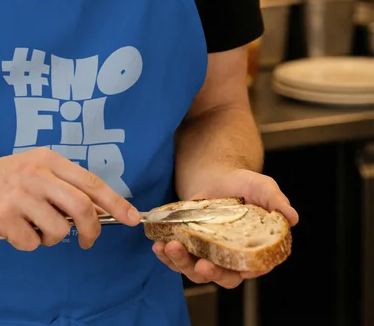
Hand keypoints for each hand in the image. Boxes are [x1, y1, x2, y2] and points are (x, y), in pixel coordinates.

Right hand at [0, 147, 139, 251]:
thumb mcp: (30, 172)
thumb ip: (61, 186)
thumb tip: (99, 209)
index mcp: (46, 159)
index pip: (90, 181)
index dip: (115, 202)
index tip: (132, 218)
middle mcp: (35, 172)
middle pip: (82, 208)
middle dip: (91, 231)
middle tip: (86, 241)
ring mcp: (19, 193)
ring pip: (59, 230)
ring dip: (49, 238)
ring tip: (31, 226)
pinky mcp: (3, 215)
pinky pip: (33, 243)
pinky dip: (26, 243)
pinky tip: (11, 229)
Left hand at [152, 168, 298, 288]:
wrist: (217, 173)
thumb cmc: (243, 183)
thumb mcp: (262, 187)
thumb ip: (276, 202)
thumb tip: (292, 217)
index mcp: (252, 250)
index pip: (248, 270)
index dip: (236, 273)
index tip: (221, 267)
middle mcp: (230, 257)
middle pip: (220, 276)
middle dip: (206, 273)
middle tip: (198, 264)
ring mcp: (208, 253)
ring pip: (194, 269)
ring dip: (180, 263)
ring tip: (169, 248)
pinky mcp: (189, 245)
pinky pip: (177, 257)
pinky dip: (166, 254)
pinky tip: (158, 245)